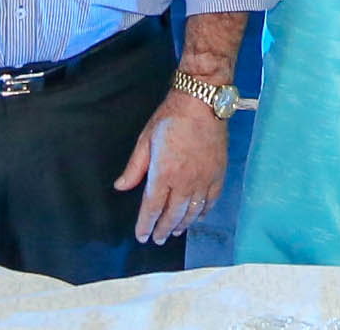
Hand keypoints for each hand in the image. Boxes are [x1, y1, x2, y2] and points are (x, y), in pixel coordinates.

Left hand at [114, 89, 229, 244]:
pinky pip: (210, 200)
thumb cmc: (171, 117)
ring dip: (182, 224)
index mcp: (163, 174)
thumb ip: (134, 167)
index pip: (152, 208)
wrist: (202, 101)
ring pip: (192, 211)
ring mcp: (203, 179)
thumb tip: (121, 186)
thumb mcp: (146, 139)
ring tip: (174, 231)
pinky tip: (197, 216)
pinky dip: (203, 212)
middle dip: (162, 229)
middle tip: (157, 238)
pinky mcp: (218, 173)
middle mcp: (184, 181)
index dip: (145, 225)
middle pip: (172, 215)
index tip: (142, 236)